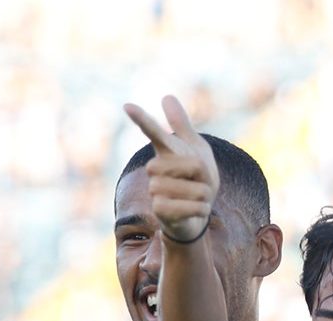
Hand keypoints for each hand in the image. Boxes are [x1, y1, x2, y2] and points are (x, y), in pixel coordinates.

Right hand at [123, 95, 219, 243]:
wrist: (195, 213)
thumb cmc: (195, 178)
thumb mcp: (196, 149)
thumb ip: (181, 125)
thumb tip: (166, 96)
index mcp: (167, 152)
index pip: (153, 131)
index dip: (142, 119)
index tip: (127, 105)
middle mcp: (155, 170)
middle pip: (191, 165)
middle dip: (204, 175)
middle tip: (202, 181)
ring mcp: (154, 189)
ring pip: (192, 188)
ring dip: (204, 194)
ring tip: (200, 198)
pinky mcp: (158, 210)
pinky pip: (188, 207)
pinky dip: (200, 209)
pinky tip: (198, 210)